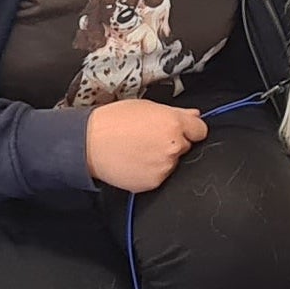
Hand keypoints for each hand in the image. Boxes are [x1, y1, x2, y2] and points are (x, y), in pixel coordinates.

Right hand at [86, 98, 207, 192]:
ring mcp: (164, 166)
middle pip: (186, 146)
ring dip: (162, 158)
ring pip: (173, 162)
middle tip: (150, 138)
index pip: (200, 129)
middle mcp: (173, 146)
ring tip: (140, 149)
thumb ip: (176, 112)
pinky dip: (151, 171)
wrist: (88, 144)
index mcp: (173, 123)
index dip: (190, 128)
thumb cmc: (113, 122)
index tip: (182, 129)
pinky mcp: (154, 182)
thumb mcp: (145, 106)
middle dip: (173, 142)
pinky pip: (160, 176)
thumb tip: (195, 114)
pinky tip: (136, 161)